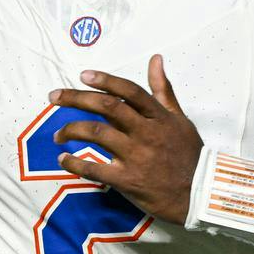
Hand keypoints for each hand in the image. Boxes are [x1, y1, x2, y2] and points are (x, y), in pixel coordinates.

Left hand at [48, 55, 203, 223]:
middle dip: (76, 99)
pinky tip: (63, 160)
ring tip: (57, 134)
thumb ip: (163, 89)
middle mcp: (145, 132)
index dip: (105, 81)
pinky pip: (94, 169)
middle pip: (107, 108)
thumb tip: (156, 60)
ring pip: (97, 134)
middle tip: (53, 97)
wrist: (199, 193)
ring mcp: (136, 156)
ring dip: (71, 130)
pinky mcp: (127, 180)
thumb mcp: (179, 118)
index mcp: (158, 116)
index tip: (83, 75)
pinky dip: (75, 164)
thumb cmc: (189, 154)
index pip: (129, 91)